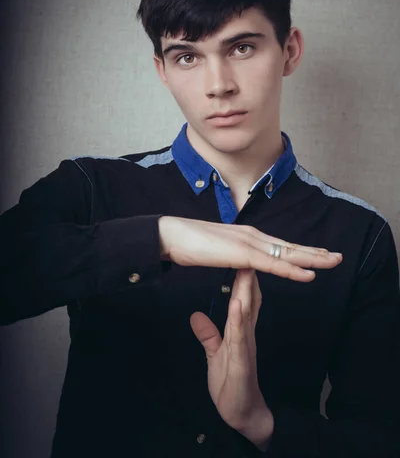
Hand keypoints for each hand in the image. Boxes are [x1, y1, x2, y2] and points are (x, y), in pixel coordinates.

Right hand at [159, 216, 341, 281]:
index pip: (280, 244)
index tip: (318, 254)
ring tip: (333, 262)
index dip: (301, 250)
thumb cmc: (190, 243)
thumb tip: (240, 261)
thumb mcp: (218, 250)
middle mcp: (253, 237)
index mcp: (247, 237)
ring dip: (313, 258)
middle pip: (290, 246)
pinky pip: (274, 264)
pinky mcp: (242, 254)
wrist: (172, 235)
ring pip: (288, 253)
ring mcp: (249, 243)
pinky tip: (309, 275)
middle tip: (337, 257)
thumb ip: (232, 254)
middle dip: (315, 252)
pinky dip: (294, 270)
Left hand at [190, 268, 272, 448]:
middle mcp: (246, 333)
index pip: (243, 298)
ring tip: (246, 269)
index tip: (238, 253)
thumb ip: (208, 334)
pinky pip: (241, 337)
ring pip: (247, 313)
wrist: (242, 414)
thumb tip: (196, 315)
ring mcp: (246, 346)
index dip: (242, 276)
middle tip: (249, 248)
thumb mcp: (215, 354)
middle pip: (248, 299)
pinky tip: (237, 305)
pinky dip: (239, 320)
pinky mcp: (242, 361)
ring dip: (246, 291)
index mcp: (240, 330)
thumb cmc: (231, 383)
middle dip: (248, 274)